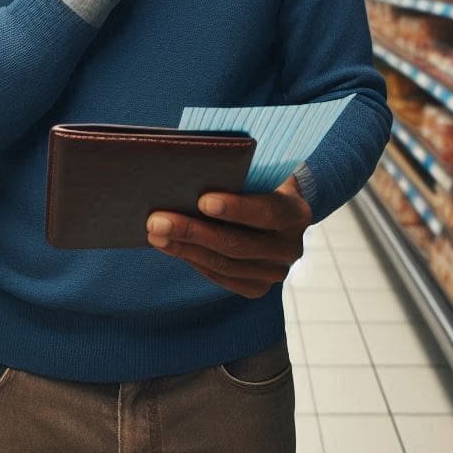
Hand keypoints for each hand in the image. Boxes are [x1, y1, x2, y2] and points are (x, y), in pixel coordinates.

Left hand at [146, 174, 312, 298]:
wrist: (278, 210)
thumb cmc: (260, 180)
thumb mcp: (260, 171)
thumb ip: (241, 171)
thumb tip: (194, 165)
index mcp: (297, 213)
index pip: (268, 212)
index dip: (236, 208)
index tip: (202, 200)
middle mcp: (291, 247)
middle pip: (238, 244)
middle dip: (194, 232)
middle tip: (157, 220)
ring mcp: (276, 272)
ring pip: (225, 265)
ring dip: (185, 249)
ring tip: (155, 234)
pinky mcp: (258, 287)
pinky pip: (221, 278)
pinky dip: (194, 262)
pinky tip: (170, 247)